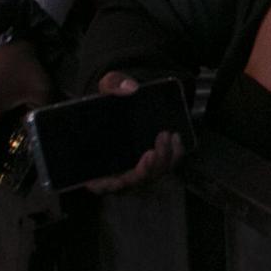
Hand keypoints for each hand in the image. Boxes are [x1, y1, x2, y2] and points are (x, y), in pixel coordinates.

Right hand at [84, 73, 186, 194]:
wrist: (124, 102)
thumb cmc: (109, 101)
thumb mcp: (107, 87)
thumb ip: (113, 85)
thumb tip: (128, 87)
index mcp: (93, 164)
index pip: (99, 185)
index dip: (108, 185)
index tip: (118, 180)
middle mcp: (115, 171)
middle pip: (133, 180)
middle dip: (147, 168)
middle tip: (155, 147)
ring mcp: (136, 168)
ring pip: (153, 174)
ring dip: (163, 159)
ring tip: (167, 137)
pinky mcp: (153, 162)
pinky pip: (166, 164)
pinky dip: (174, 155)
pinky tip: (176, 138)